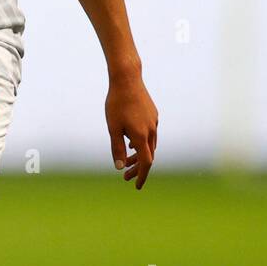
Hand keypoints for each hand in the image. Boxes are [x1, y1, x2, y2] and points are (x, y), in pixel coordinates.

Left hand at [106, 72, 157, 189]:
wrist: (127, 79)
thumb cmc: (116, 103)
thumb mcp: (113, 128)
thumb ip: (116, 148)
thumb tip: (119, 167)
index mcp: (141, 136)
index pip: (145, 162)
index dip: (141, 175)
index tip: (136, 186)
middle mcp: (151, 131)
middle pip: (148, 156)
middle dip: (137, 168)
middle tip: (124, 177)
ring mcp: (154, 122)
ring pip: (149, 145)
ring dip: (139, 155)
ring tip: (126, 161)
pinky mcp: (153, 114)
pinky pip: (150, 134)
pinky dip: (141, 143)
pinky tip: (131, 144)